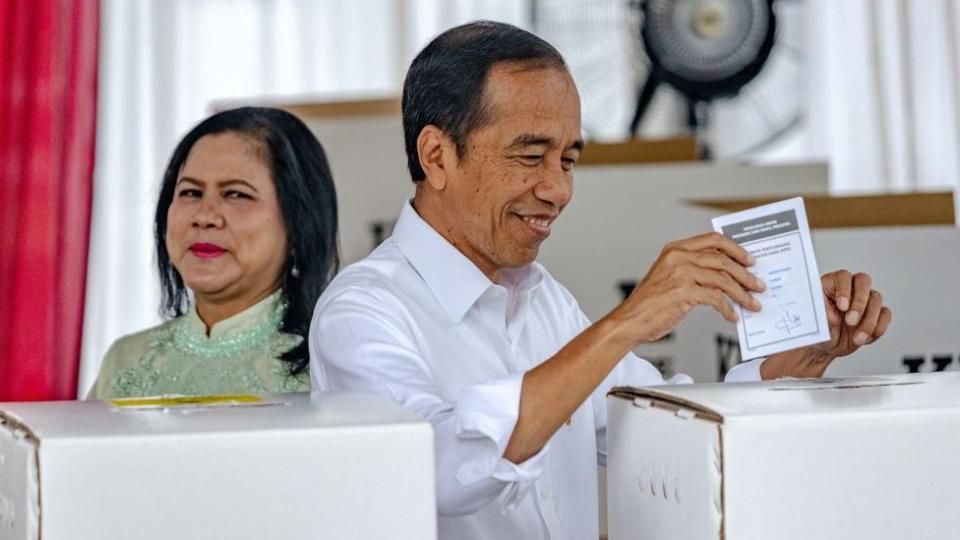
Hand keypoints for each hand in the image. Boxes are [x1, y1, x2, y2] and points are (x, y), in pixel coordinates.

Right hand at [608, 232, 765, 345]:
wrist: (630, 321)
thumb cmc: (649, 303)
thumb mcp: (669, 277)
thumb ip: (692, 270)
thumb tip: (724, 276)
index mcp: (675, 249)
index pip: (713, 240)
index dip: (736, 249)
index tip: (750, 261)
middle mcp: (678, 257)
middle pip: (723, 260)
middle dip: (746, 275)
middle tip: (758, 285)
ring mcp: (680, 274)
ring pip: (723, 279)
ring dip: (742, 294)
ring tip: (752, 304)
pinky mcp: (683, 292)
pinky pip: (716, 298)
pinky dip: (727, 309)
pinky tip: (732, 316)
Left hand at [762, 270, 892, 378]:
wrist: (826, 346)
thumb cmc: (818, 330)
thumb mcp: (814, 322)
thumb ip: (822, 315)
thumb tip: (833, 314)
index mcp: (831, 284)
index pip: (842, 277)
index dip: (844, 290)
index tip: (841, 307)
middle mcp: (849, 288)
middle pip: (863, 281)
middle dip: (859, 302)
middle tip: (850, 321)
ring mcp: (864, 300)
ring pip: (876, 299)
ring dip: (868, 321)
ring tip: (857, 338)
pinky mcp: (876, 313)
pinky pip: (885, 314)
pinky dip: (879, 326)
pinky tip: (866, 338)